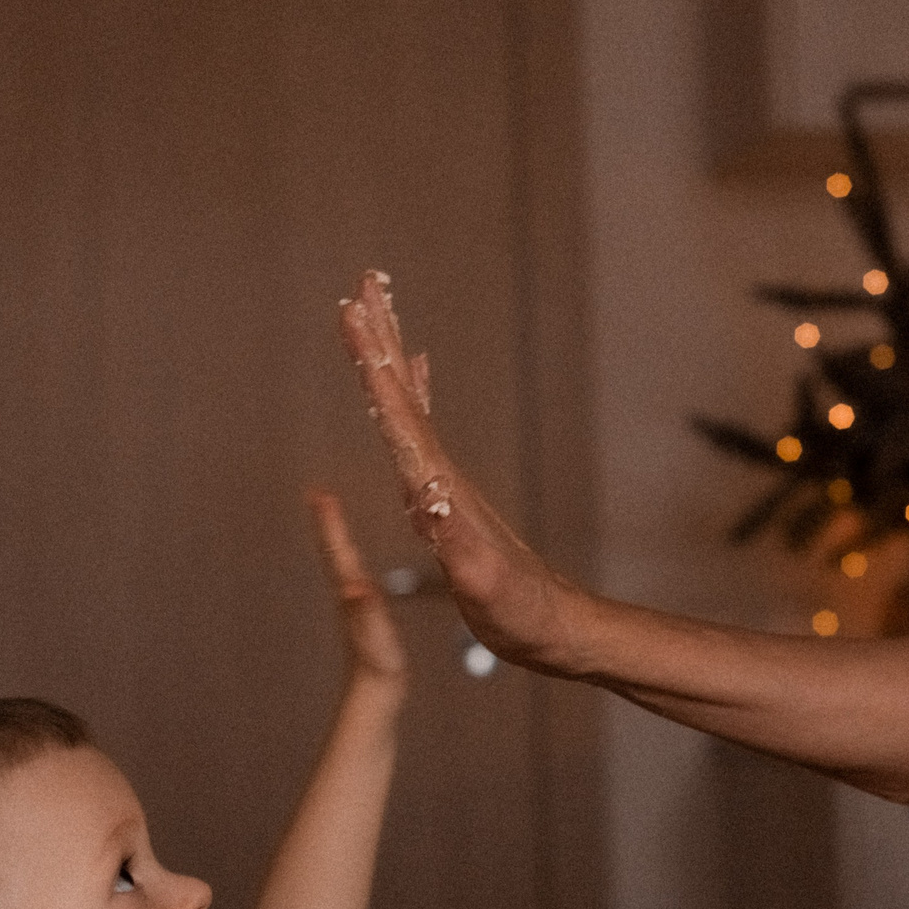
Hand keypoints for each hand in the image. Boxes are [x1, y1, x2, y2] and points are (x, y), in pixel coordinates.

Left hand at [305, 488, 406, 699]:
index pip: (339, 551)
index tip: (318, 493)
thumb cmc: (376, 668)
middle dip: (328, 522)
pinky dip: (352, 560)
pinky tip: (357, 565)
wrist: (374, 697)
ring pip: (343, 563)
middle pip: (336, 551)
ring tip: (332, 516)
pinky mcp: (365, 616)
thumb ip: (365, 613)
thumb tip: (354, 587)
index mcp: (353, 594)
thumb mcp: (375, 638)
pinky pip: (355, 578)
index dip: (330, 522)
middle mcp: (350, 595)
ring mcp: (356, 606)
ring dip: (337, 537)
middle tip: (319, 494)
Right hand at [336, 271, 580, 669]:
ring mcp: (448, 481)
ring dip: (391, 353)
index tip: (352, 315)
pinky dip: (413, 393)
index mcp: (442, 490)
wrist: (556, 626)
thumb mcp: (486, 588)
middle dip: (380, 338)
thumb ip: (460, 551)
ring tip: (376, 308)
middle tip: (362, 282)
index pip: (400, 416)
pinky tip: (417, 369)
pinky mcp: (452, 495)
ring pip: (411, 402)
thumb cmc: (520, 614)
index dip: (372, 365)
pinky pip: (421, 429)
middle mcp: (443, 475)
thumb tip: (430, 504)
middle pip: (404, 393)